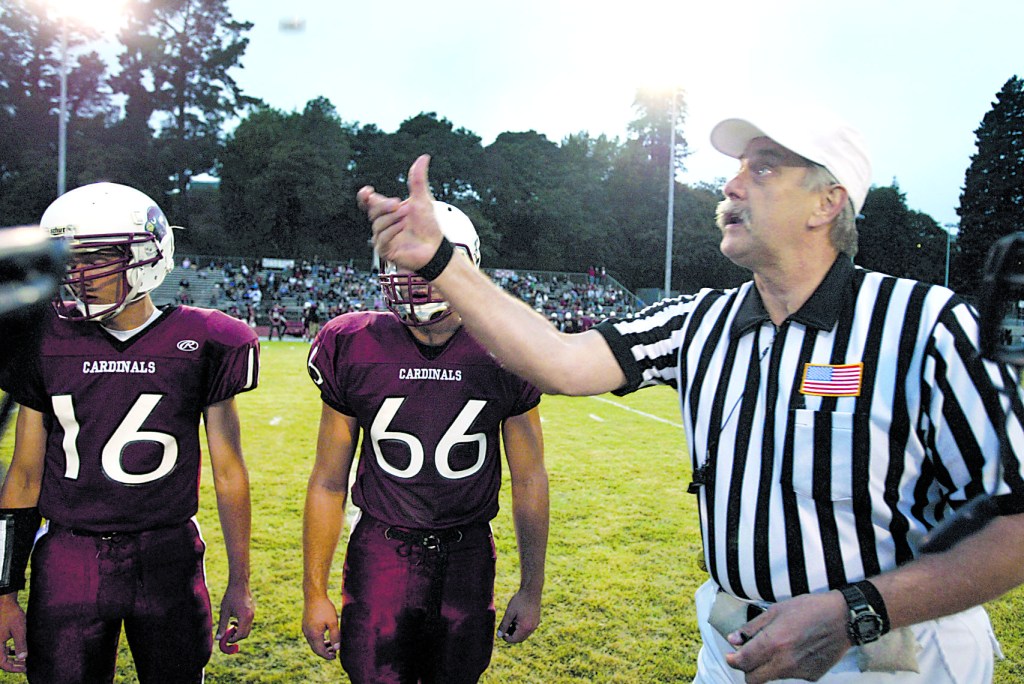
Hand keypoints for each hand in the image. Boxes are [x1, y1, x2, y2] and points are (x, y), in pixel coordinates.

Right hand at [0, 593, 26, 673]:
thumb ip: (21, 644)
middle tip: (25, 666)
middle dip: (13, 665)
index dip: (13, 668)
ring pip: (1, 655)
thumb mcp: (19, 629)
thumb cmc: (12, 614)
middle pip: (1, 661)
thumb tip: (23, 658)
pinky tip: (17, 652)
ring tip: (23, 661)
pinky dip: (9, 652)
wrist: (5, 602)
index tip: (24, 668)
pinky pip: (2, 648)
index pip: (2, 663)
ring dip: (11, 659)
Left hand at [216, 579, 254, 653]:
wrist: (239, 584)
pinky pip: (248, 622)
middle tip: (227, 635)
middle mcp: (251, 617)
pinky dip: (242, 625)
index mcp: (245, 617)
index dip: (232, 639)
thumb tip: (218, 639)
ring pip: (247, 628)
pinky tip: (234, 619)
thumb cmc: (230, 597)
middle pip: (245, 634)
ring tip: (230, 625)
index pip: (240, 635)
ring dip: (239, 630)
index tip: (225, 639)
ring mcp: (253, 613)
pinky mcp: (252, 611)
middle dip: (236, 637)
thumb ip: (222, 626)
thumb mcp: (224, 612)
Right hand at [302, 595, 340, 659]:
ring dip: (321, 646)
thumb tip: (337, 648)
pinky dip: (318, 640)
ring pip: (312, 643)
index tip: (335, 657)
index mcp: (314, 635)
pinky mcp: (305, 624)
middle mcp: (307, 633)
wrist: (314, 595)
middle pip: (315, 648)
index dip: (327, 656)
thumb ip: (335, 636)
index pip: (320, 651)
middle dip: (324, 652)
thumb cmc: (325, 608)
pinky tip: (325, 636)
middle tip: (334, 653)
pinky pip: (311, 637)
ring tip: (331, 645)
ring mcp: (305, 629)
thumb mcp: (333, 622)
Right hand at [356, 155, 442, 272]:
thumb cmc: (428, 227)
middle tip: (398, 204)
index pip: (369, 202)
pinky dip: (392, 232)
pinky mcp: (385, 250)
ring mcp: (384, 237)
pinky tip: (402, 229)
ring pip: (377, 225)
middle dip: (385, 206)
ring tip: (406, 219)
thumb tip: (423, 159)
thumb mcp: (422, 200)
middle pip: (372, 211)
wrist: (435, 248)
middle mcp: (384, 224)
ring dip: (393, 219)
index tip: (368, 192)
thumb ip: (418, 180)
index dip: (364, 196)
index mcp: (389, 211)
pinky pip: (382, 238)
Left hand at [497, 589, 540, 643]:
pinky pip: (528, 629)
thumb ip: (504, 625)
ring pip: (524, 634)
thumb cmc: (519, 600)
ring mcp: (535, 625)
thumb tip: (499, 636)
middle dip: (511, 636)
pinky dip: (521, 628)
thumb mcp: (509, 613)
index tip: (501, 631)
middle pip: (520, 639)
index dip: (506, 638)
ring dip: (516, 632)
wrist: (532, 590)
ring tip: (510, 621)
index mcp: (525, 627)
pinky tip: (516, 619)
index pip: (514, 640)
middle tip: (505, 627)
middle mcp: (532, 628)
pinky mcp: (536, 621)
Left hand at [723, 590, 849, 682]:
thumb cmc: (810, 609)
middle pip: (753, 680)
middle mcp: (784, 661)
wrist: (843, 619)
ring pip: (771, 678)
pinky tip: (795, 651)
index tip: (731, 655)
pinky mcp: (811, 676)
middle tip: (748, 656)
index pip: (743, 662)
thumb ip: (752, 627)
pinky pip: (791, 676)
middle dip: (747, 669)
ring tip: (777, 648)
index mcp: (773, 643)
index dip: (732, 660)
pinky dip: (787, 667)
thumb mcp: (776, 610)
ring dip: (767, 668)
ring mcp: (799, 672)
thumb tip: (733, 639)